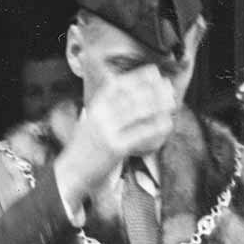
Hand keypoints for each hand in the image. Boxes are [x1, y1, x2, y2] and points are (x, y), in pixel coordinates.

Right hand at [54, 65, 176, 213]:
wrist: (72, 171)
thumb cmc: (85, 148)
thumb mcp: (91, 121)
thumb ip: (106, 107)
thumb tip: (125, 91)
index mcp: (95, 107)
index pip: (118, 85)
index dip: (137, 76)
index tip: (153, 71)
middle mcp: (100, 115)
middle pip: (131, 96)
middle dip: (152, 89)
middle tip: (169, 86)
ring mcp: (107, 131)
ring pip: (137, 112)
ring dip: (157, 105)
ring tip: (172, 102)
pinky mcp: (116, 148)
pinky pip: (140, 134)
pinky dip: (156, 127)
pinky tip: (167, 123)